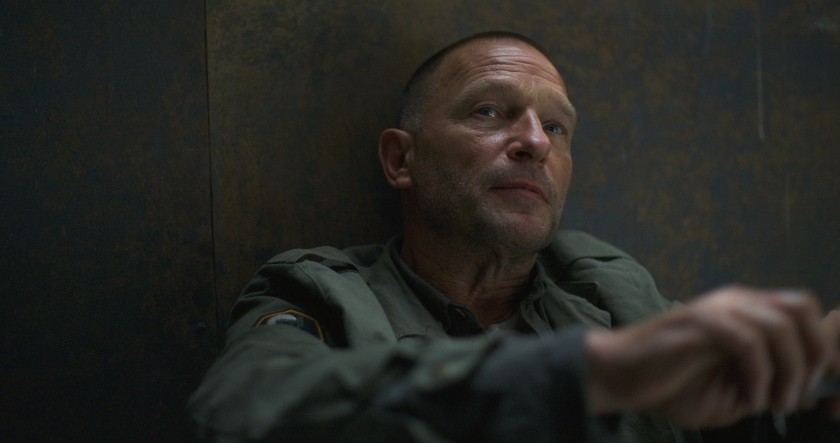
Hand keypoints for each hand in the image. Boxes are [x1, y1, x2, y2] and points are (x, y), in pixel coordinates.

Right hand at [585, 286, 835, 426]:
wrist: (619, 376)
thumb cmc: (670, 385)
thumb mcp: (732, 391)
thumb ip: (768, 384)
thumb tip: (808, 390)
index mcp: (743, 312)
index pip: (801, 310)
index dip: (822, 345)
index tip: (820, 384)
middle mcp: (734, 302)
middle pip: (799, 307)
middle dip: (814, 352)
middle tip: (800, 391)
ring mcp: (716, 309)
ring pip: (779, 326)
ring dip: (788, 371)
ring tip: (774, 403)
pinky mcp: (699, 323)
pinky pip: (748, 343)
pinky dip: (759, 376)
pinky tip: (749, 397)